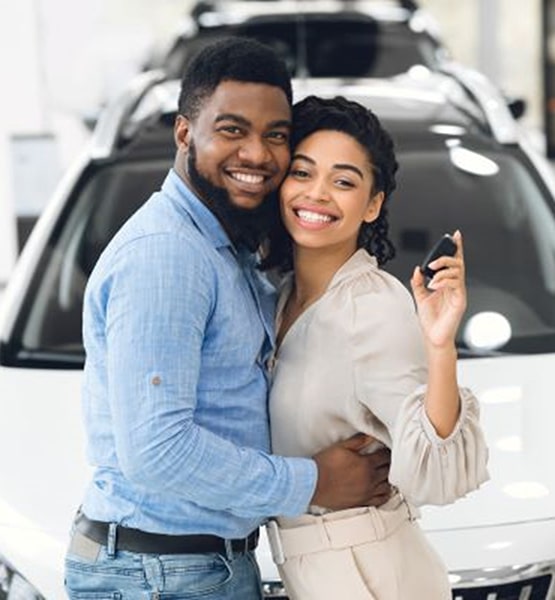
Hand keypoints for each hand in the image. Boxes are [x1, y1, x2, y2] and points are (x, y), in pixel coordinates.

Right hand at [311, 433, 391, 509]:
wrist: (312, 483)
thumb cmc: (324, 464)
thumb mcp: (341, 447)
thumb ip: (359, 441)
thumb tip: (371, 436)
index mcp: (366, 464)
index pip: (385, 456)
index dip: (386, 452)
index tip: (385, 450)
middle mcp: (369, 480)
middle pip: (388, 471)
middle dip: (388, 464)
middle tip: (385, 460)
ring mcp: (366, 493)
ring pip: (386, 486)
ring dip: (387, 479)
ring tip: (384, 474)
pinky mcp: (361, 502)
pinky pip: (380, 500)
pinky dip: (384, 494)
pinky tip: (382, 489)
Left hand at [410, 230, 466, 347]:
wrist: (433, 337)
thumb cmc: (430, 320)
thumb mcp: (420, 297)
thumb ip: (419, 283)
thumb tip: (418, 269)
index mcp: (447, 284)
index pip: (454, 262)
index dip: (456, 248)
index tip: (455, 235)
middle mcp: (455, 287)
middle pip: (458, 264)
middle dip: (446, 258)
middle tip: (433, 263)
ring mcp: (459, 293)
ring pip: (458, 272)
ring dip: (443, 271)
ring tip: (431, 278)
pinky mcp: (460, 301)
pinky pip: (456, 284)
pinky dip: (444, 281)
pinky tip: (434, 286)